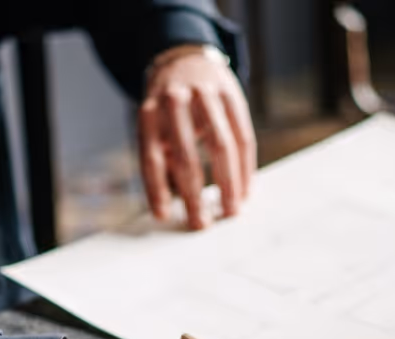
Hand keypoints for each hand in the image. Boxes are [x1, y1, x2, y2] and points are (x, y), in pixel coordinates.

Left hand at [139, 47, 256, 230]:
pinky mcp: (232, 95)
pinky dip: (246, 167)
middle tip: (201, 223)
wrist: (186, 59)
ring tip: (230, 210)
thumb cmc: (167, 107)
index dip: (156, 190)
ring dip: (228, 184)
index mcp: (148, 113)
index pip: (150, 157)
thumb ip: (160, 156)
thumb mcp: (153, 124)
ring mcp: (205, 96)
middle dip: (194, 195)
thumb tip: (167, 207)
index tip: (163, 216)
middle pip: (186, 156)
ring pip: (221, 146)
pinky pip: (243, 136)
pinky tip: (245, 189)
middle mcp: (175, 102)